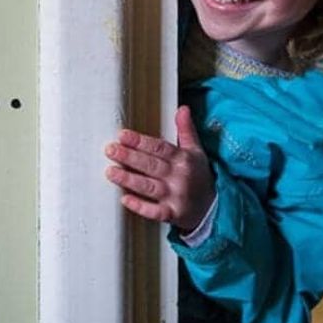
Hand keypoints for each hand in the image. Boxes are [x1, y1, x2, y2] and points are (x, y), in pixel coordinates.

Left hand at [104, 105, 215, 231]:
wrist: (212, 206)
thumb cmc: (199, 175)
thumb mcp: (196, 151)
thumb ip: (186, 130)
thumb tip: (182, 108)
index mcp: (183, 159)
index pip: (159, 148)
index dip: (140, 141)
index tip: (122, 135)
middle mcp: (179, 177)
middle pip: (151, 165)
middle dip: (129, 157)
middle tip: (110, 150)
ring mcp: (175, 197)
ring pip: (149, 187)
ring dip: (129, 179)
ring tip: (110, 172)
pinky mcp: (173, 214)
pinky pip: (155, 212)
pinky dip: (140, 207)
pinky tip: (125, 199)